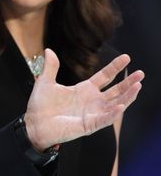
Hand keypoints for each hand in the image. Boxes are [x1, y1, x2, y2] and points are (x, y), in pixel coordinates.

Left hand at [24, 48, 143, 150]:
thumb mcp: (45, 82)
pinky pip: (105, 119)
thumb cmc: (40, 105)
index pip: (105, 77)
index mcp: (84, 90)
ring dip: (127, 96)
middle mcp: (92, 101)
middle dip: (129, 82)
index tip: (127, 57)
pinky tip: (122, 105)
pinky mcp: (89, 125)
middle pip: (116, 90)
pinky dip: (113, 113)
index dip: (115, 67)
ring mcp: (92, 113)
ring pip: (116, 104)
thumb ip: (50, 67)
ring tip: (138, 86)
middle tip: (141, 73)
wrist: (33, 124)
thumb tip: (48, 50)